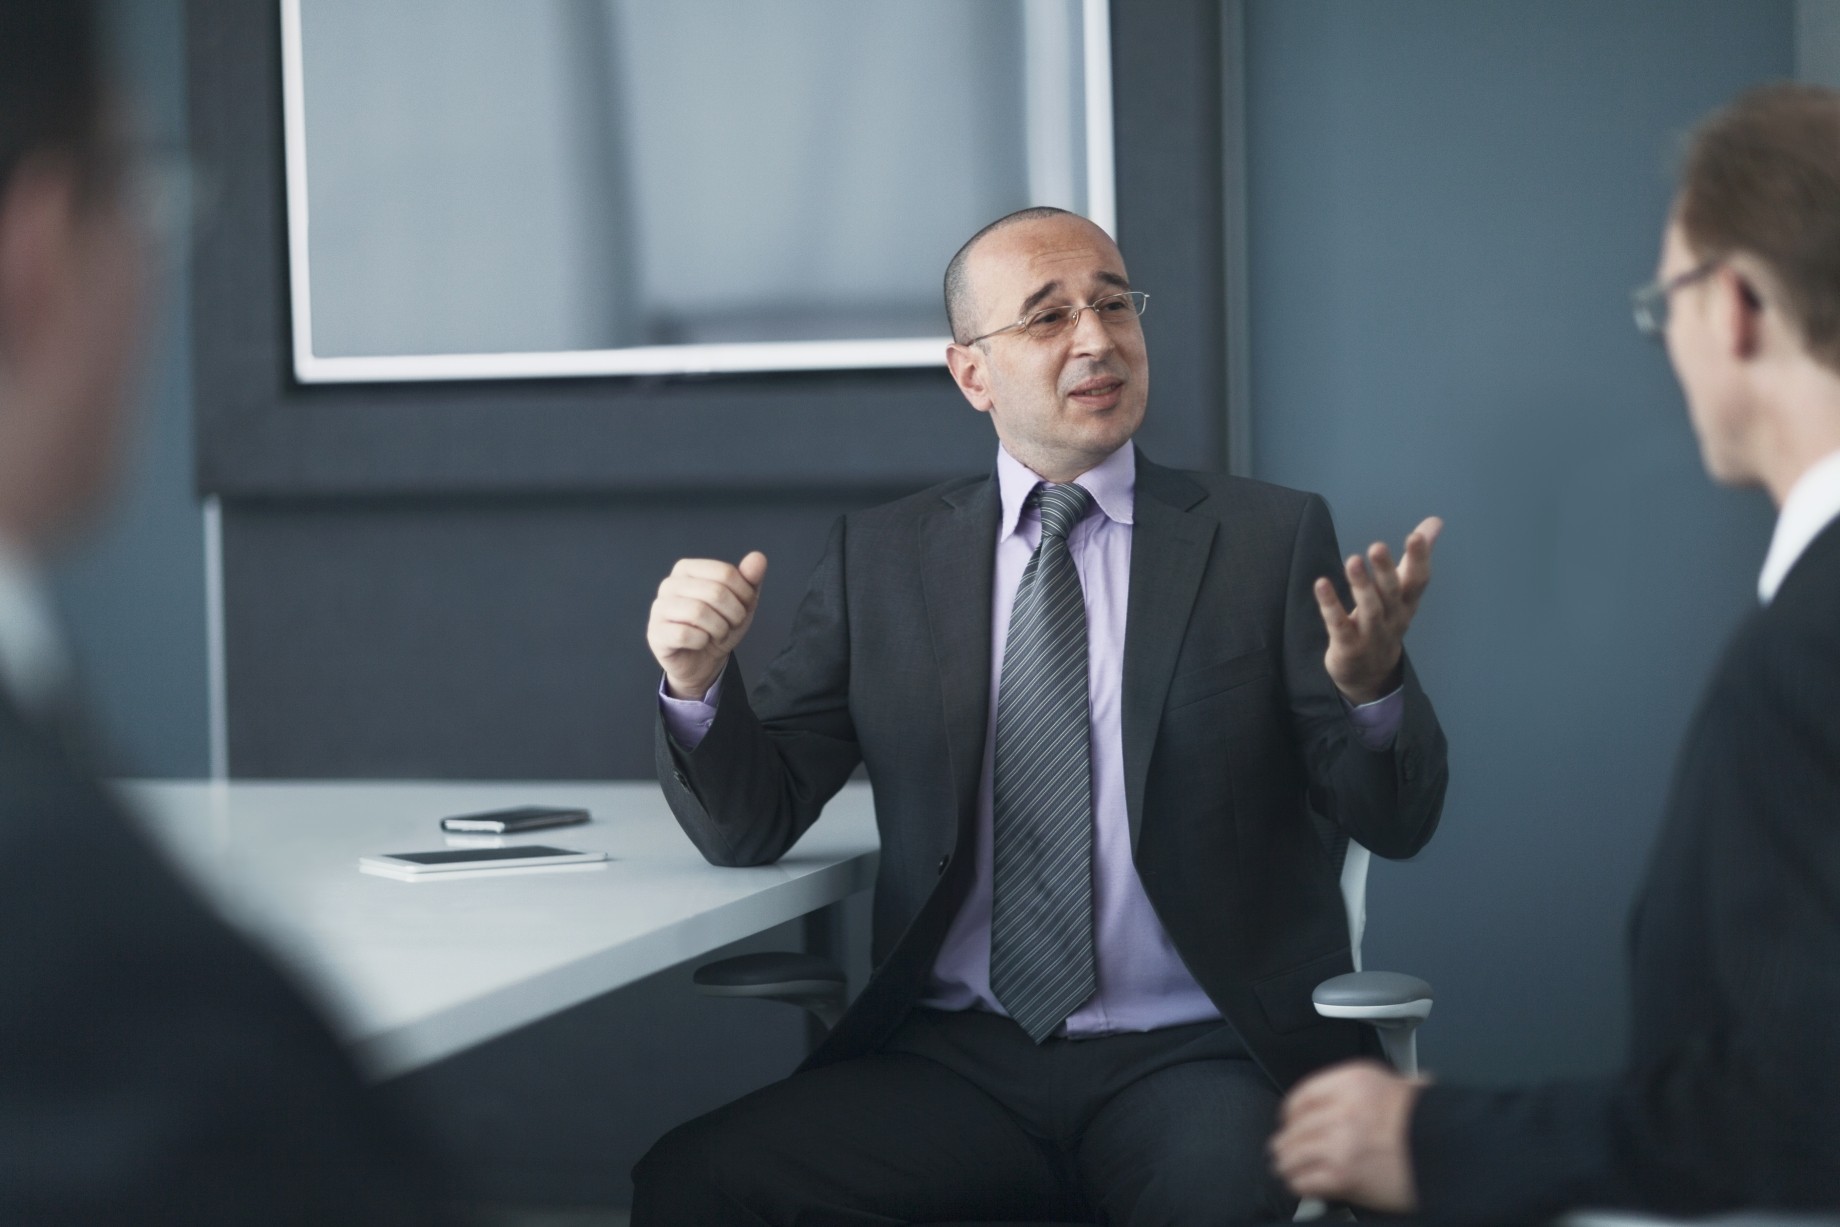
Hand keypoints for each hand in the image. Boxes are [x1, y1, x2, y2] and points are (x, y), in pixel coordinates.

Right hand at [647, 552, 767, 699]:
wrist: (703, 660)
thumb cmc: (719, 625)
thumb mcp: (741, 602)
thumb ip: (750, 579)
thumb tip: (758, 557)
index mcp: (687, 569)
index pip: (725, 573)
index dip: (744, 594)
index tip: (744, 607)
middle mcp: (669, 584)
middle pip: (715, 592)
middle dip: (733, 614)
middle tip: (731, 624)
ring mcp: (659, 608)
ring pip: (698, 612)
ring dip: (719, 629)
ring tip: (718, 634)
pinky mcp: (656, 633)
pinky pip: (684, 634)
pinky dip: (701, 642)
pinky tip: (700, 643)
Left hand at [1270, 1060, 1425, 1213]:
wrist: (1453, 1151)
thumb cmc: (1433, 1121)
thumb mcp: (1402, 1085)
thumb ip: (1372, 1090)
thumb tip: (1360, 1096)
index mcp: (1352, 1081)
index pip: (1303, 1095)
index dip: (1291, 1112)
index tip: (1288, 1119)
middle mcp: (1340, 1109)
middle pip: (1295, 1127)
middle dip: (1286, 1141)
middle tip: (1281, 1148)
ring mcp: (1338, 1144)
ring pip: (1294, 1153)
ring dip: (1287, 1163)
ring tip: (1285, 1168)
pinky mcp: (1343, 1176)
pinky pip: (1306, 1180)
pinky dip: (1299, 1183)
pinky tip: (1300, 1184)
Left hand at [1315, 516, 1442, 703]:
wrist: (1370, 674)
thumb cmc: (1387, 622)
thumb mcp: (1403, 592)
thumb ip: (1415, 556)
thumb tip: (1435, 522)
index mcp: (1407, 603)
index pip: (1418, 581)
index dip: (1419, 559)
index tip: (1416, 536)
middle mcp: (1393, 619)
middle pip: (1392, 594)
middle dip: (1386, 570)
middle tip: (1377, 546)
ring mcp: (1371, 635)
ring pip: (1369, 610)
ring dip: (1361, 586)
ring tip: (1353, 561)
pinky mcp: (1348, 646)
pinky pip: (1338, 625)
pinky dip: (1330, 605)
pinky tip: (1321, 584)